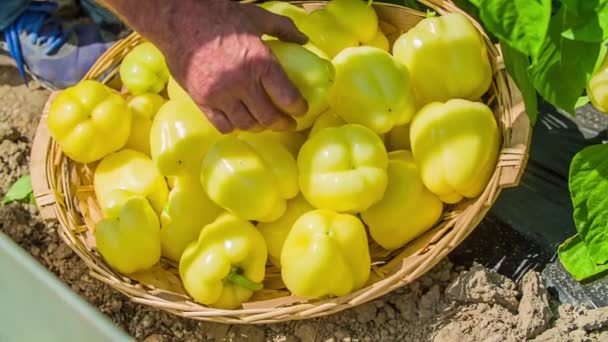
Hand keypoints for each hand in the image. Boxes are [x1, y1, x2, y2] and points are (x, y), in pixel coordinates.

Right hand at [148, 0, 308, 132]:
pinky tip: (240, 121)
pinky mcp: (202, 100)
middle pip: (268, 118)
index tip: (301, 110)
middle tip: (287, 124)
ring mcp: (220, 95)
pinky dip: (234, 127)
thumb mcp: (257, 17)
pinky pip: (223, 125)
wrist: (179, 19)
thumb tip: (303, 40)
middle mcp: (242, 83)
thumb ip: (283, 28)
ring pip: (247, 125)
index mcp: (260, 62)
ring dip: (259, 127)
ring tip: (264, 123)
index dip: (298, 108)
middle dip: (282, 124)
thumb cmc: (219, 16)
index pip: (287, 97)